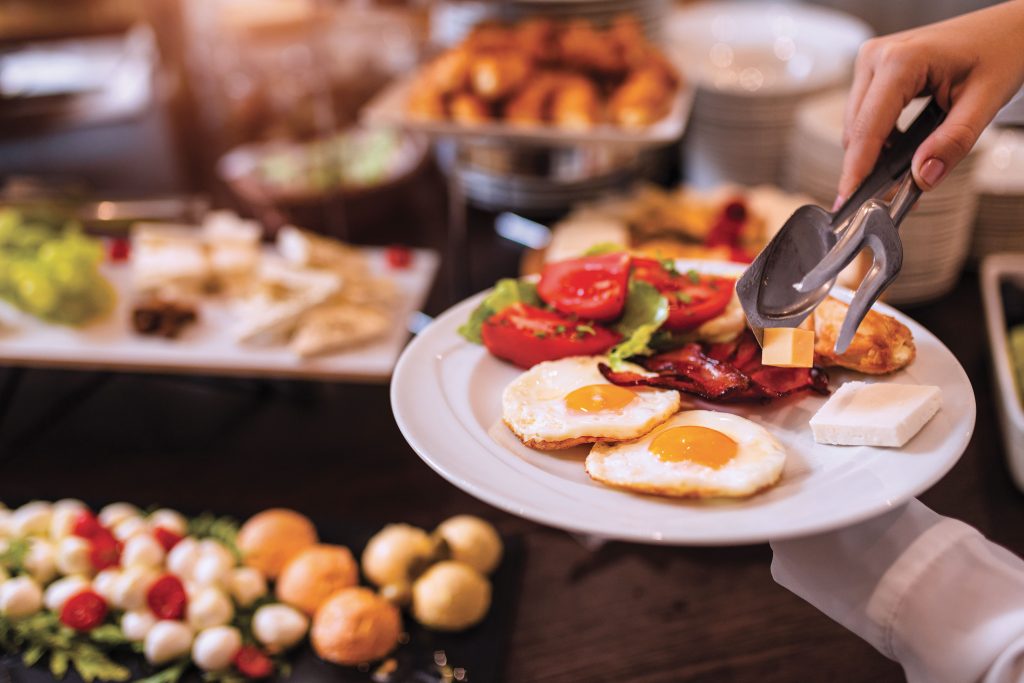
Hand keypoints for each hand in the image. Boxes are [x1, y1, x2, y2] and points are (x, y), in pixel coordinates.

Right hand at [838, 1, 1023, 204]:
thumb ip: (953, 142)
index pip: (867, 128)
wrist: (1008, 29)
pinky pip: (865, 114)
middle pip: (856, 129)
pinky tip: (900, 149)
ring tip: (902, 173)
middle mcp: (877, 57)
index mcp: (900, 60)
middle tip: (889, 198)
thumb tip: (922, 177)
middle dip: (869, 166)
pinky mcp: (874, 70)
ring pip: (856, 125)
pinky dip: (879, 138)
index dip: (858, 169)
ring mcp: (872, 61)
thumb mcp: (985, 101)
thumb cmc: (1001, 51)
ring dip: (874, 152)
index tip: (850, 202)